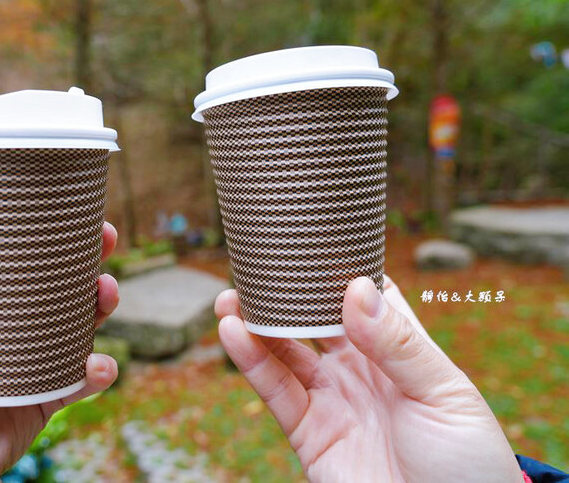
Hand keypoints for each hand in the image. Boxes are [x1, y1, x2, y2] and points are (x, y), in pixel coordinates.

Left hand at [0, 204, 119, 472]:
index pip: (26, 268)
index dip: (52, 241)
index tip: (73, 214)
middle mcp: (15, 334)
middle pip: (62, 293)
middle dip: (89, 264)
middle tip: (104, 241)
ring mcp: (34, 367)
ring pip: (80, 330)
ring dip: (101, 308)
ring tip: (106, 293)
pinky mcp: (46, 400)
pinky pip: (80, 384)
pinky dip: (97, 374)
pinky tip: (99, 365)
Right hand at [216, 276, 521, 481]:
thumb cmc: (466, 461)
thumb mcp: (445, 394)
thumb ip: (399, 343)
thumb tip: (355, 288)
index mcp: (397, 349)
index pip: (363, 296)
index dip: (338, 268)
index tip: (312, 235)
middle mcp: (359, 367)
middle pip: (312, 319)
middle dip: (285, 292)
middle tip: (256, 265)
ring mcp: (331, 398)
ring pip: (284, 351)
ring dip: (256, 322)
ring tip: (230, 296)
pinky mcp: (309, 432)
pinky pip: (274, 391)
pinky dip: (251, 361)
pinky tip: (233, 332)